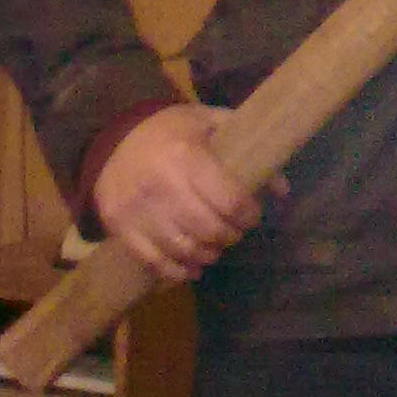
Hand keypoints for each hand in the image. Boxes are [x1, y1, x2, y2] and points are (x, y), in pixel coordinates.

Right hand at [93, 103, 286, 283]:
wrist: (113, 138)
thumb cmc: (171, 130)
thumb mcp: (211, 124)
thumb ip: (247, 150)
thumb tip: (282, 190)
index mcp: (187, 157)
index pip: (230, 201)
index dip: (249, 215)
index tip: (251, 215)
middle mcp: (162, 186)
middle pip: (210, 230)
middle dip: (230, 236)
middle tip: (233, 231)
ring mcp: (138, 210)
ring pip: (185, 249)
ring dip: (208, 254)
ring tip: (214, 246)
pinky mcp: (120, 228)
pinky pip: (155, 262)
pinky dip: (178, 272)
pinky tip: (192, 267)